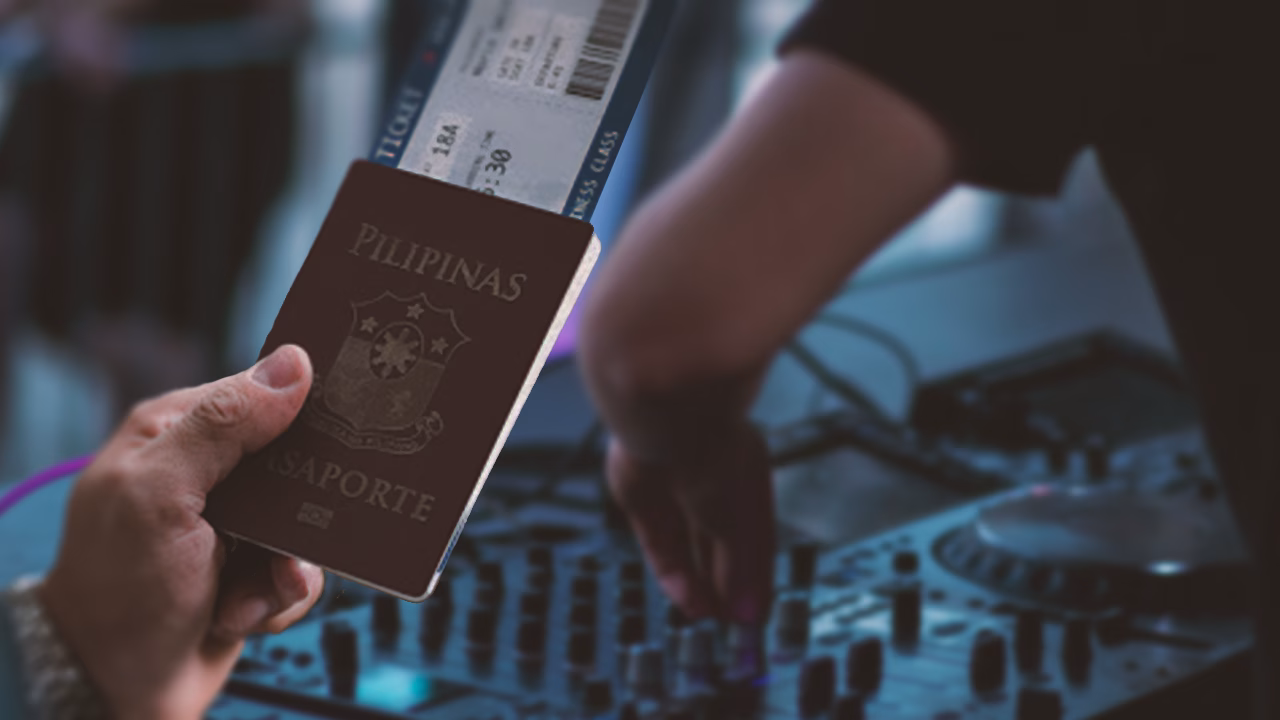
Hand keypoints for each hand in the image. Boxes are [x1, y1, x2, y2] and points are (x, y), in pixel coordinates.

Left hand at [39, 345, 324, 719]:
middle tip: (292, 531)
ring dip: (287, 565)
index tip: (349, 416)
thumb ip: (222, 427)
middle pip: (297, 459)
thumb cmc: (118, 587)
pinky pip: (302, 571)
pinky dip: (277, 599)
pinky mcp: (254, 570)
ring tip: (251, 589)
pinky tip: (239, 613)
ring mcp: (234, 523)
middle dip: (304, 506)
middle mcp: (208, 472)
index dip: (305, 403)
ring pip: (309, 522)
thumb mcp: (160, 494)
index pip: (259, 392)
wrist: (113, 688)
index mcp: (177, 432)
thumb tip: (294, 364)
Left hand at [605, 422, 774, 624]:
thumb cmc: (720, 462)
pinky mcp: (641, 499)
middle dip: (725, 585)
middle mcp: (711, 483)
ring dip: (699, 585)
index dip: (754, 577)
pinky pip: (659, 546)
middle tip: (732, 622)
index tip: (756, 611)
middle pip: (717, 545)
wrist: (671, 426)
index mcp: (747, 479)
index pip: (752, 538)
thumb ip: (744, 572)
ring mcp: (674, 490)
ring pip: (687, 548)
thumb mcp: (744, 529)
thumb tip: (750, 612)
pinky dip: (674, 576)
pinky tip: (689, 602)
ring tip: (710, 620)